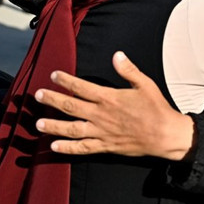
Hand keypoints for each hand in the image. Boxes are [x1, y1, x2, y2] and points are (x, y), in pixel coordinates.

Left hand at [35, 51, 195, 160]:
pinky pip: (82, 148)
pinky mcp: (105, 146)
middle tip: (37, 96)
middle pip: (71, 106)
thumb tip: (117, 55)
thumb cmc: (156, 108)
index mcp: (109, 98)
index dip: (65, 81)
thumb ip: (129, 70)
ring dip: (53, 126)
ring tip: (38, 123)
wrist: (165, 135)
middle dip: (52, 100)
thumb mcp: (145, 84)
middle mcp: (101, 115)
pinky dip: (67, 148)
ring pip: (71, 129)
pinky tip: (54, 147)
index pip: (81, 87)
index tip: (53, 75)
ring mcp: (101, 132)